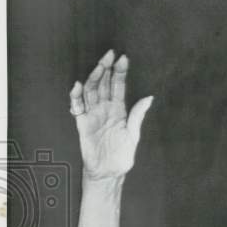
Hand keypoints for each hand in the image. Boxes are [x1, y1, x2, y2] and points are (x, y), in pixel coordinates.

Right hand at [69, 49, 152, 180]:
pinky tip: (79, 85)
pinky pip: (78, 107)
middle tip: (109, 54)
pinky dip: (77, 96)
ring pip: (91, 91)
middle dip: (106, 68)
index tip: (124, 58)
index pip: (118, 86)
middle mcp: (105, 109)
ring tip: (99, 66)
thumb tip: (149, 97)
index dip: (120, 72)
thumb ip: (138, 115)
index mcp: (119, 110)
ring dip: (94, 78)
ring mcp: (93, 115)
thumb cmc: (122, 154)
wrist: (109, 172)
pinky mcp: (82, 123)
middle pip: (104, 84)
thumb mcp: (134, 134)